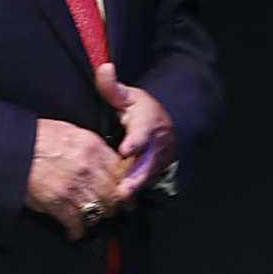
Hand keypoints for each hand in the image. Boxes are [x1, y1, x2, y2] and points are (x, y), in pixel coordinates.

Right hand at [25, 118, 127, 239]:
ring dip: (96, 219)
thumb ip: (91, 148)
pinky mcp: (58, 202)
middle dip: (113, 207)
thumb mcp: (69, 132)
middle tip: (111, 212)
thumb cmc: (35, 137)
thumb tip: (104, 167)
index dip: (125, 187)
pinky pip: (77, 223)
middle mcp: (88, 166)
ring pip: (99, 211)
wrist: (10, 146)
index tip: (125, 196)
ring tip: (92, 222)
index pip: (121, 171)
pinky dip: (77, 232)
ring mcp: (73, 185)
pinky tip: (74, 233)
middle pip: (114, 195)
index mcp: (92, 146)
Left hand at [96, 63, 177, 200]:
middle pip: (147, 163)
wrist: (167, 125)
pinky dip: (134, 194)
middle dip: (136, 177)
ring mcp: (158, 162)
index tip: (127, 149)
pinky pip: (145, 186)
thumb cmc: (140, 110)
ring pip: (147, 178)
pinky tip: (118, 205)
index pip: (142, 133)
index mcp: (148, 123)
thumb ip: (112, 87)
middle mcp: (156, 146)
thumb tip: (105, 68)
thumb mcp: (128, 96)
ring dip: (134, 190)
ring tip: (118, 201)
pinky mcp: (155, 175)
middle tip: (123, 190)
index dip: (136, 142)